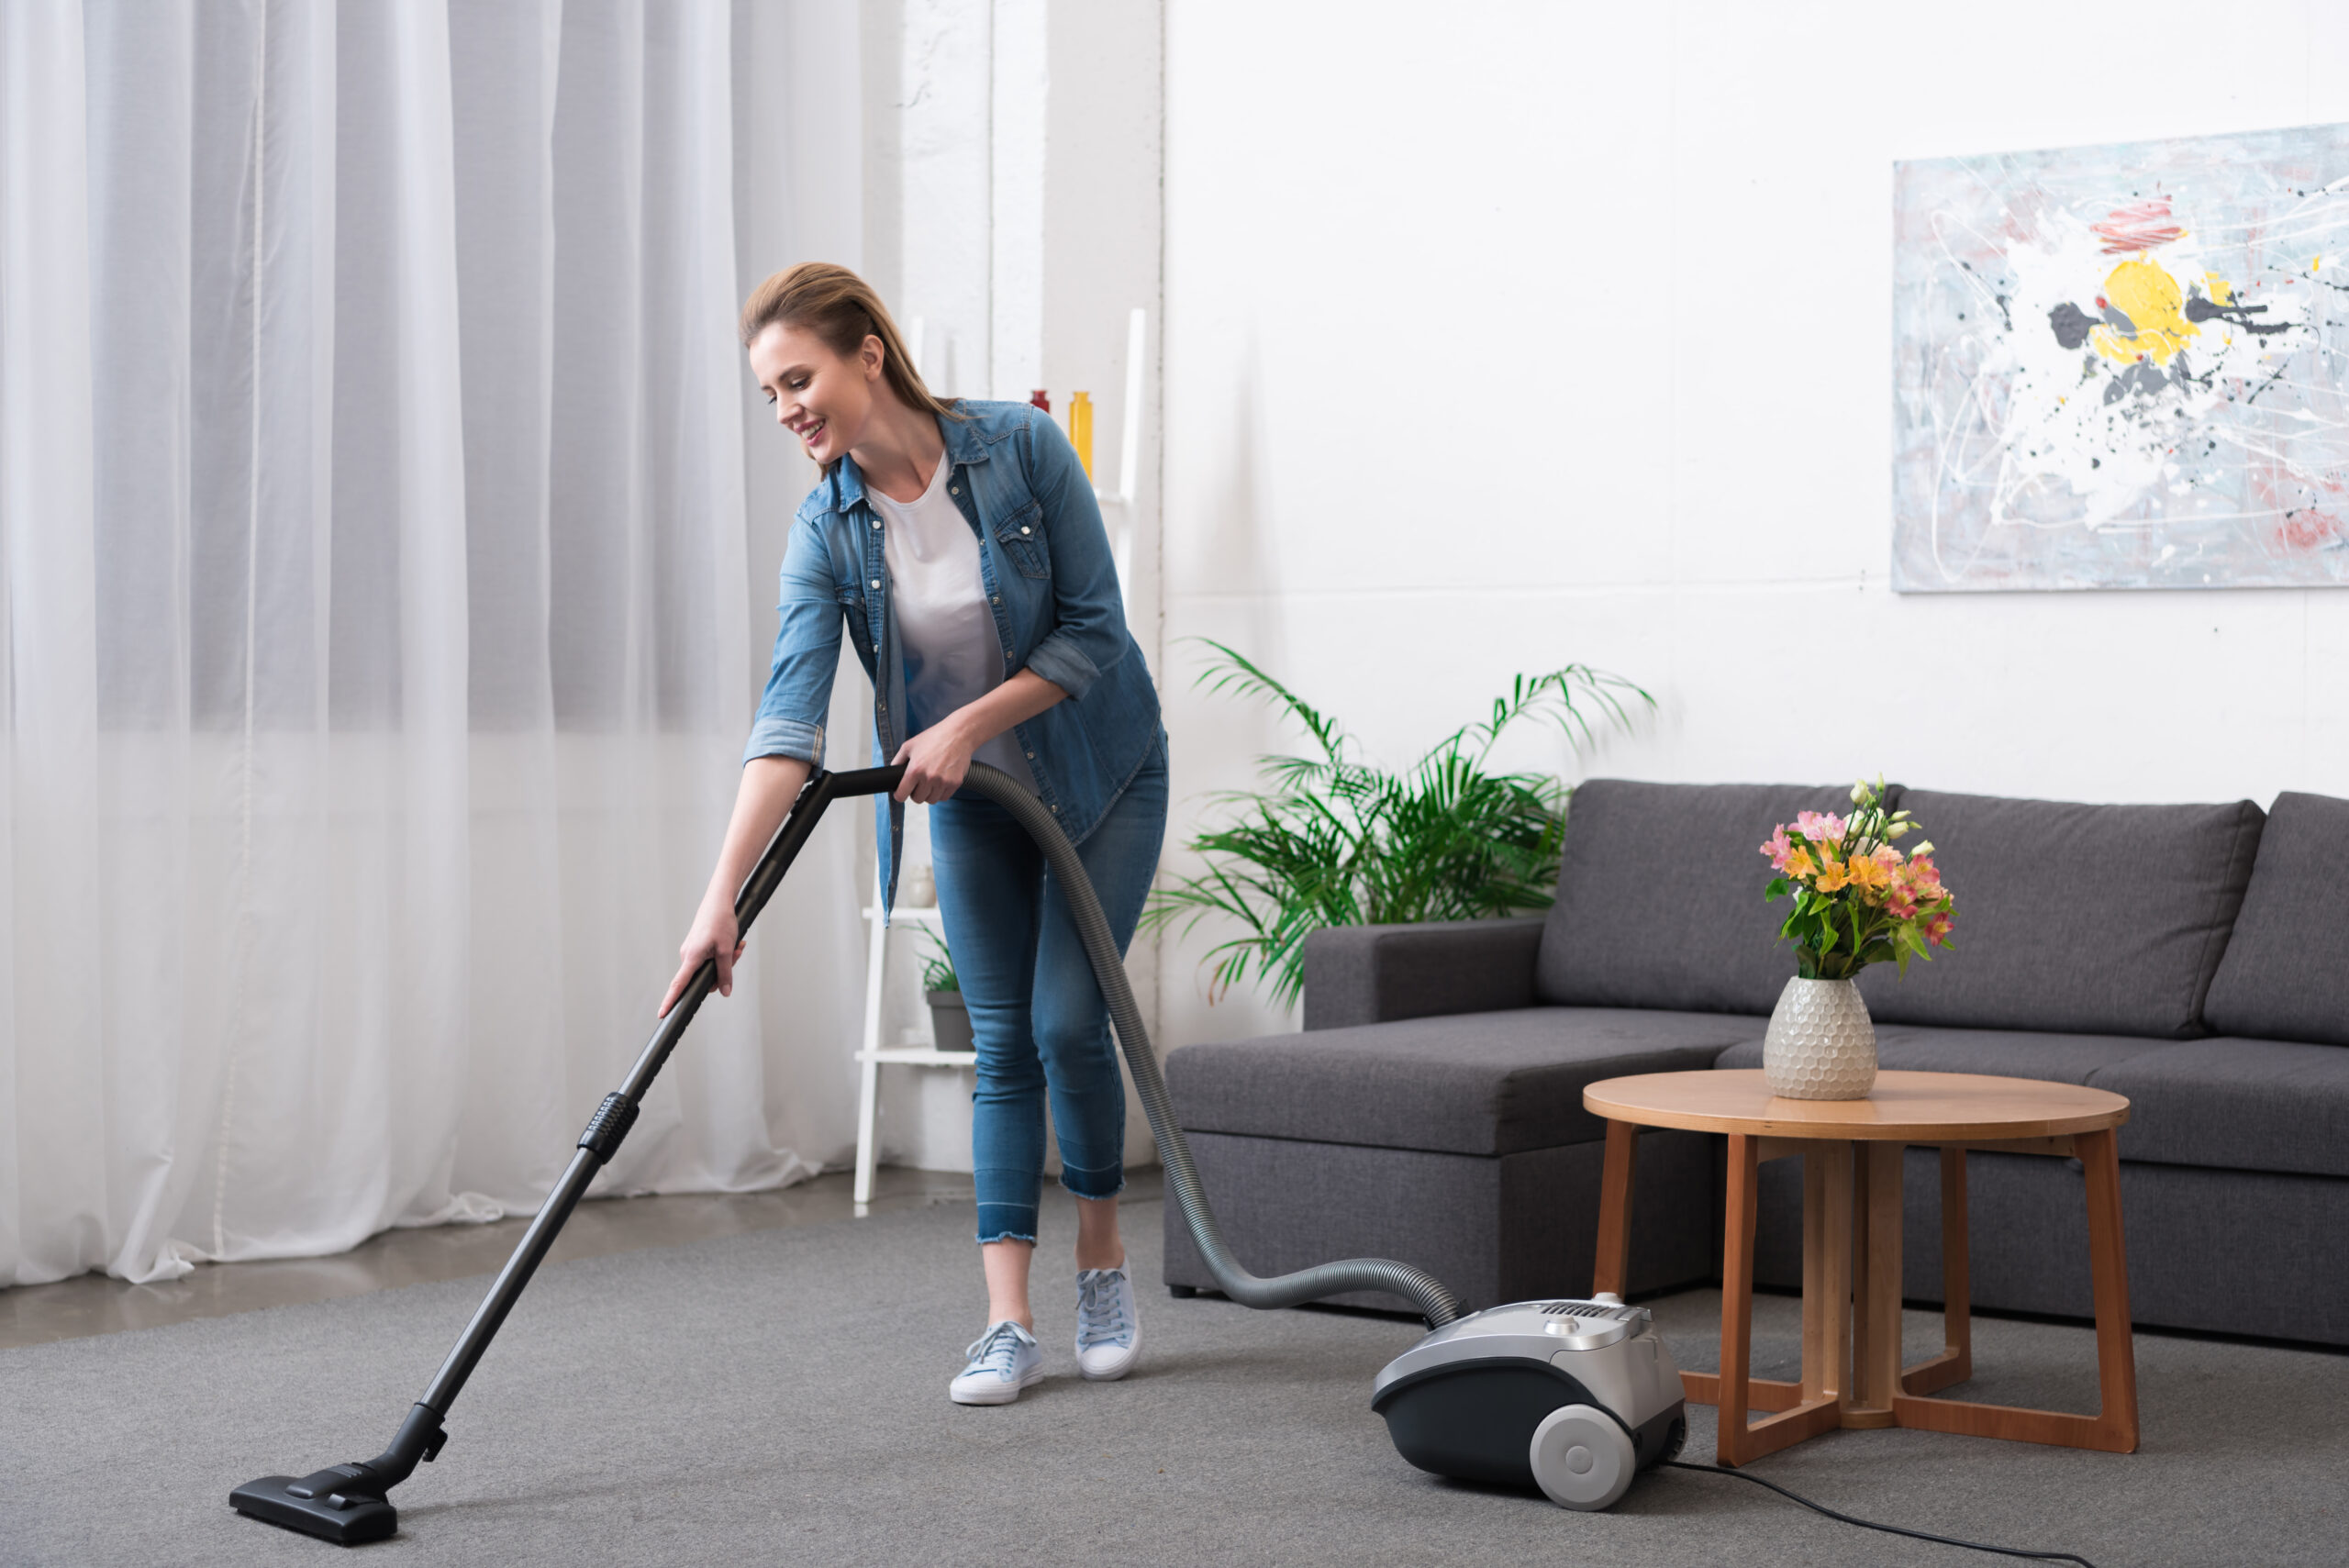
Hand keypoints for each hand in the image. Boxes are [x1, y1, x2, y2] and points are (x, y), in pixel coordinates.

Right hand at [660, 895, 744, 1016]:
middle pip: (703, 977)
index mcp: (691, 957)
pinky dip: (722, 954)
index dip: (671, 1000)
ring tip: (737, 946)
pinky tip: (734, 943)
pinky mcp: (697, 947)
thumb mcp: (727, 950)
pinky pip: (709, 958)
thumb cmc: (721, 922)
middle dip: (723, 971)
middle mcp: (687, 956)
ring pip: (709, 967)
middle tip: (737, 953)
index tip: (662, 1013)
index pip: (678, 985)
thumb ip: (725, 973)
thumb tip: (725, 992)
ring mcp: (691, 951)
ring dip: (726, 960)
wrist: (719, 901)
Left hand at [891, 718, 977, 804]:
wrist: (959, 734)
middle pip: (917, 799)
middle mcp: (929, 777)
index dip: (900, 795)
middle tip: (918, 784)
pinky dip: (940, 793)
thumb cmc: (934, 737)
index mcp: (915, 769)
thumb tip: (891, 772)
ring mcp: (943, 782)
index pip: (901, 794)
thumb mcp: (910, 745)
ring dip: (928, 794)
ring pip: (931, 800)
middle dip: (915, 793)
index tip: (901, 793)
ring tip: (930, 782)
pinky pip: (944, 797)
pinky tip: (940, 782)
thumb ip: (898, 760)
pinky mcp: (955, 783)